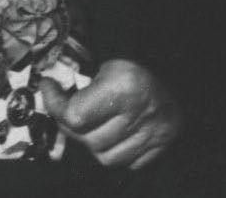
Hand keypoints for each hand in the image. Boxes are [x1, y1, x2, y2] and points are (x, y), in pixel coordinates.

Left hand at [40, 59, 183, 170]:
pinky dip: (113, 151)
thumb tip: (51, 95)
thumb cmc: (134, 62)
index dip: (54, 103)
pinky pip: (125, 163)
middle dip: (70, 123)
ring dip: (91, 141)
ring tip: (91, 120)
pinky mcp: (159, 148)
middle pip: (87, 138)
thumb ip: (81, 83)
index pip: (75, 114)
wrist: (177, 71)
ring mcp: (152, 135)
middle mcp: (139, 114)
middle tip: (65, 105)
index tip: (48, 87)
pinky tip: (112, 131)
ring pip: (104, 156)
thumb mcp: (106, 62)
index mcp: (125, 87)